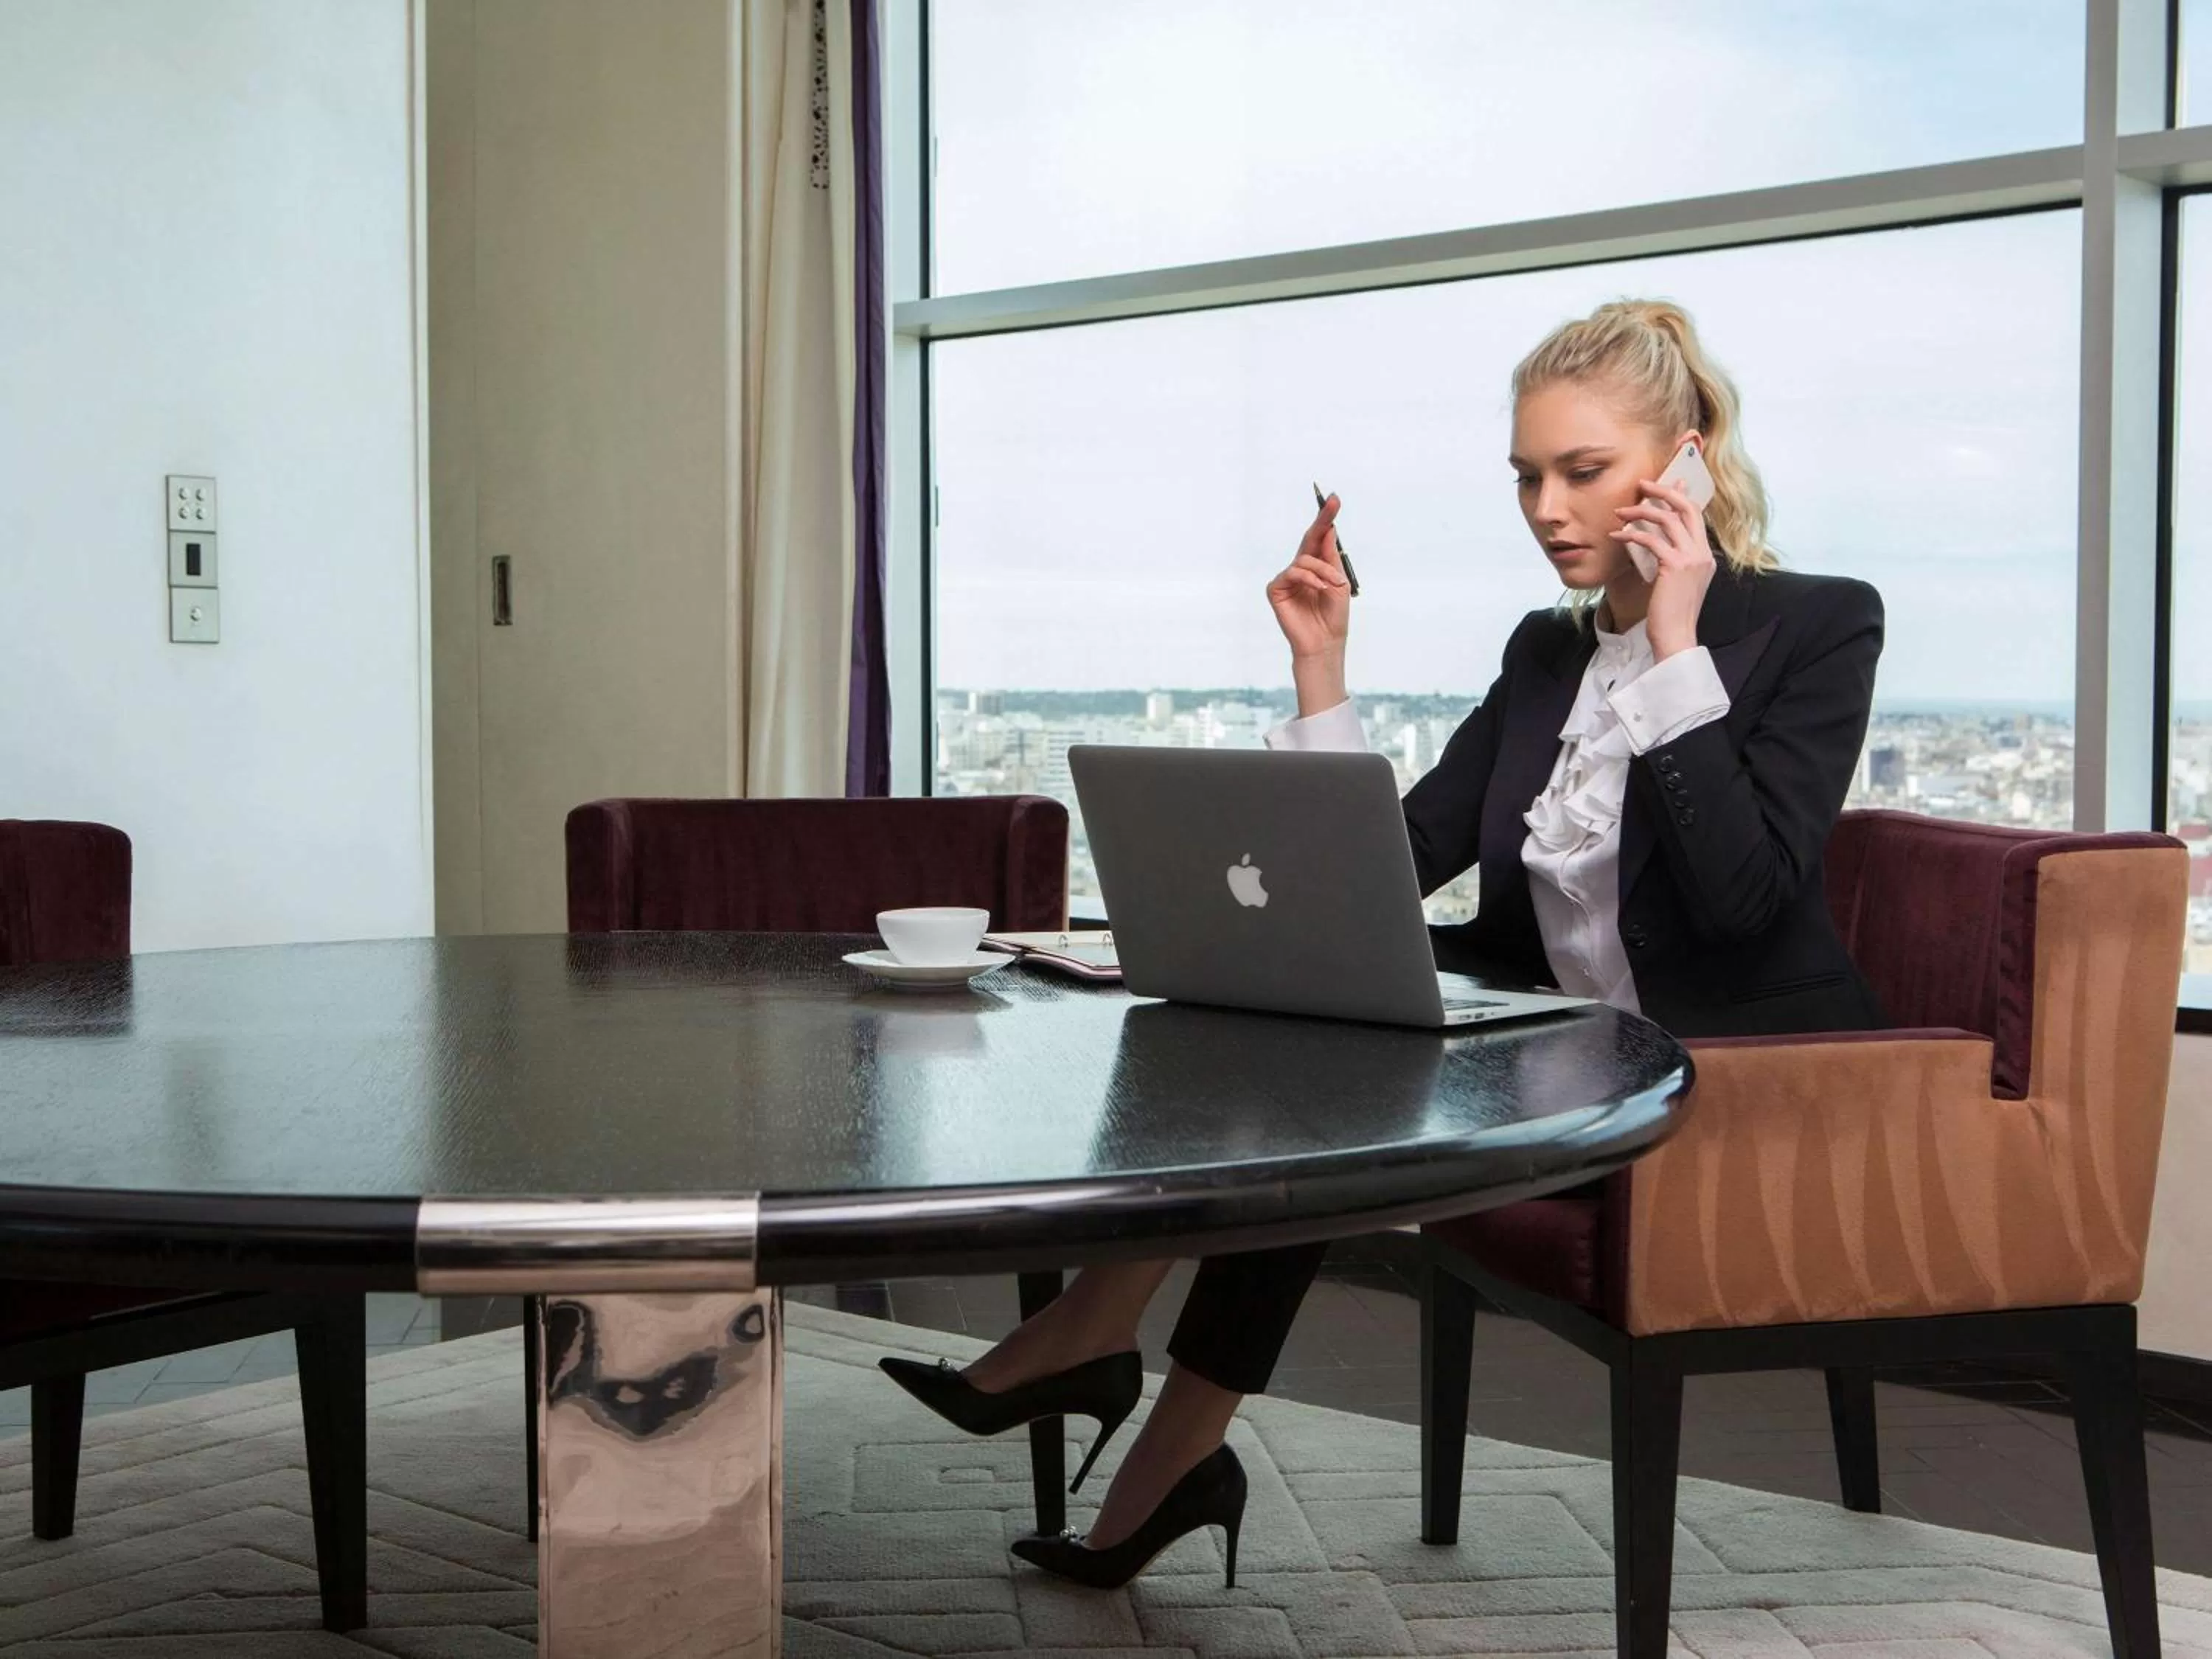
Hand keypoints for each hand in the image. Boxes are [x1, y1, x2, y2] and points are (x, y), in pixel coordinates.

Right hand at [1266, 493, 1352, 663]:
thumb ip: (1331, 557)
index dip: (1326, 519)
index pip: (1320, 538)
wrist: (1325, 642)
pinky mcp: (1276, 589)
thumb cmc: (1333, 616)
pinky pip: (1292, 573)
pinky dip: (1309, 578)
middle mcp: (1301, 569)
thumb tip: (1328, 529)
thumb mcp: (1339, 582)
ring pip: (1304, 560)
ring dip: (1323, 570)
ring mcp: (1287, 579)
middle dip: (1322, 521)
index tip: (1334, 499)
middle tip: (1332, 502)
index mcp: (1317, 566)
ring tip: (1334, 585)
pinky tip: (1319, 588)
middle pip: (1309, 538)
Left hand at [1614, 477, 1714, 659]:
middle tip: (1642, 484)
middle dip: (1664, 491)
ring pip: (1668, 519)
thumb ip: (1672, 561)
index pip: (1695, 515)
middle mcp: (1702, 554)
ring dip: (1641, 512)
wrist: (1676, 637)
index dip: (1677, 497)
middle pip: (1687, 507)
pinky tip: (1616, 536)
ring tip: (1620, 512)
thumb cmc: (1669, 614)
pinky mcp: (1675, 567)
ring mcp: (1691, 559)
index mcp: (1704, 556)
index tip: (1658, 488)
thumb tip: (1655, 543)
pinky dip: (1631, 535)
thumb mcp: (1675, 583)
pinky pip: (1651, 540)